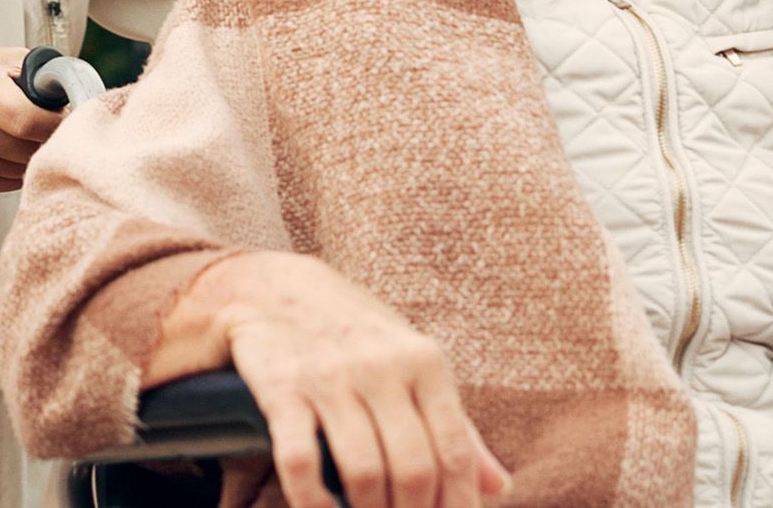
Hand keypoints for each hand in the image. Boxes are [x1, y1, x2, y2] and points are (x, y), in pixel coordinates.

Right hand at [0, 46, 64, 190]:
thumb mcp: (10, 60)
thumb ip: (45, 77)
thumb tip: (78, 102)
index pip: (28, 122)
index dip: (55, 122)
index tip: (65, 116)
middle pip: (28, 149)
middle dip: (47, 138)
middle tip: (46, 123)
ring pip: (22, 169)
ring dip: (33, 154)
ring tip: (24, 132)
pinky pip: (9, 182)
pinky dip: (17, 167)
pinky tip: (8, 146)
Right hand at [169, 252, 510, 507]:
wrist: (273, 287)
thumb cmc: (356, 335)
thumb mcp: (413, 363)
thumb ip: (455, 425)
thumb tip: (499, 486)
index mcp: (424, 361)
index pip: (454, 453)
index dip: (456, 507)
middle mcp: (381, 366)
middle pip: (414, 469)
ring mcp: (330, 376)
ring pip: (364, 472)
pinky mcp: (282, 389)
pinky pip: (301, 462)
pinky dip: (313, 502)